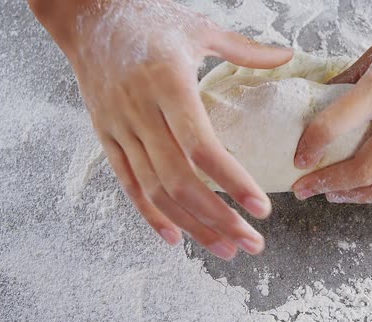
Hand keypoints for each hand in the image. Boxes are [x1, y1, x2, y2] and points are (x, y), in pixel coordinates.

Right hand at [29, 0, 292, 259]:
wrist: (86, 14)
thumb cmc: (147, 18)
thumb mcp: (198, 27)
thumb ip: (243, 49)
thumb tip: (286, 57)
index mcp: (168, 83)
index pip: (201, 146)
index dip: (232, 180)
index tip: (261, 208)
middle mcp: (141, 111)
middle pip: (180, 180)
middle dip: (218, 217)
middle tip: (252, 243)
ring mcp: (119, 128)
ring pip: (155, 189)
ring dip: (191, 224)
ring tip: (224, 248)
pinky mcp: (105, 136)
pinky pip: (128, 183)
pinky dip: (150, 214)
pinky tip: (175, 237)